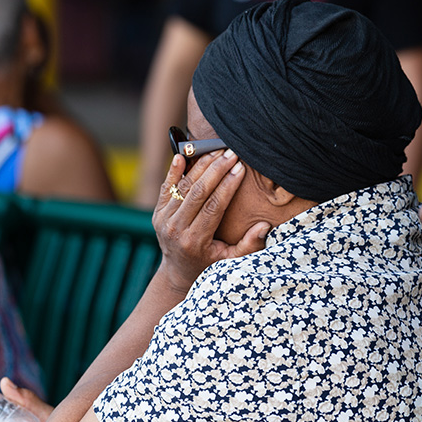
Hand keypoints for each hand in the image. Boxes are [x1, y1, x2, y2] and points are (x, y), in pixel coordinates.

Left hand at [152, 151, 270, 292]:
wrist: (178, 271)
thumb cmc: (209, 264)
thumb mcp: (230, 261)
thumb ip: (248, 245)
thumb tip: (264, 226)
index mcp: (194, 241)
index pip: (213, 207)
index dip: (227, 185)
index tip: (240, 168)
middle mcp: (175, 229)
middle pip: (197, 192)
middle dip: (216, 169)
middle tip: (231, 152)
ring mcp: (163, 219)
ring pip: (183, 186)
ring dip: (200, 165)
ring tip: (217, 150)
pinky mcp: (157, 211)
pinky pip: (166, 186)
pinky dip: (174, 170)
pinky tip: (183, 154)